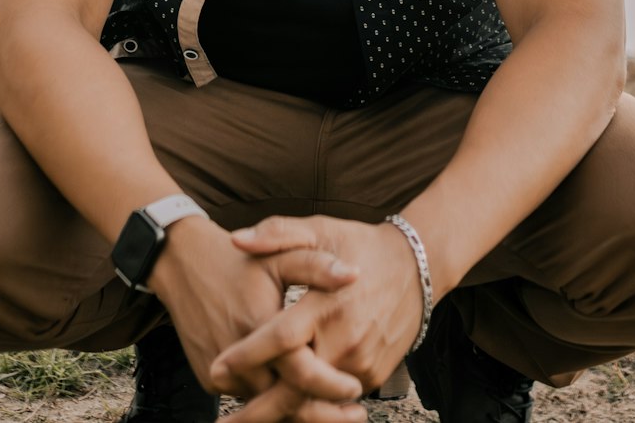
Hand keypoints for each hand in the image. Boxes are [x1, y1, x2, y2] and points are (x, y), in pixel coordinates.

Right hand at [149, 216, 365, 419]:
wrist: (183, 264)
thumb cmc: (238, 261)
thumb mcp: (280, 256)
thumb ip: (318, 266)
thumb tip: (355, 276)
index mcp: (258, 325)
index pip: (299, 372)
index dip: (330, 385)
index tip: (356, 389)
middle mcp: (237, 358)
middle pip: (285, 400)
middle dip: (322, 412)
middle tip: (356, 414)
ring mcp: (220, 373)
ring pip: (268, 405)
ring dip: (300, 411)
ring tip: (337, 414)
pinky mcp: (210, 380)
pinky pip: (250, 399)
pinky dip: (275, 403)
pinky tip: (303, 402)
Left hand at [210, 216, 424, 420]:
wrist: (417, 268)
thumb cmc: (361, 245)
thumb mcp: (321, 230)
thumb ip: (278, 233)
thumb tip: (237, 240)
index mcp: (326, 304)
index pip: (281, 338)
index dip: (247, 356)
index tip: (216, 368)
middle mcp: (344, 340)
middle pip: (295, 387)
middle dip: (256, 411)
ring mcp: (361, 363)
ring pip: (314, 398)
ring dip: (281, 413)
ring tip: (245, 421)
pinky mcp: (372, 376)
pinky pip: (333, 396)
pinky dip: (309, 404)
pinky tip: (284, 408)